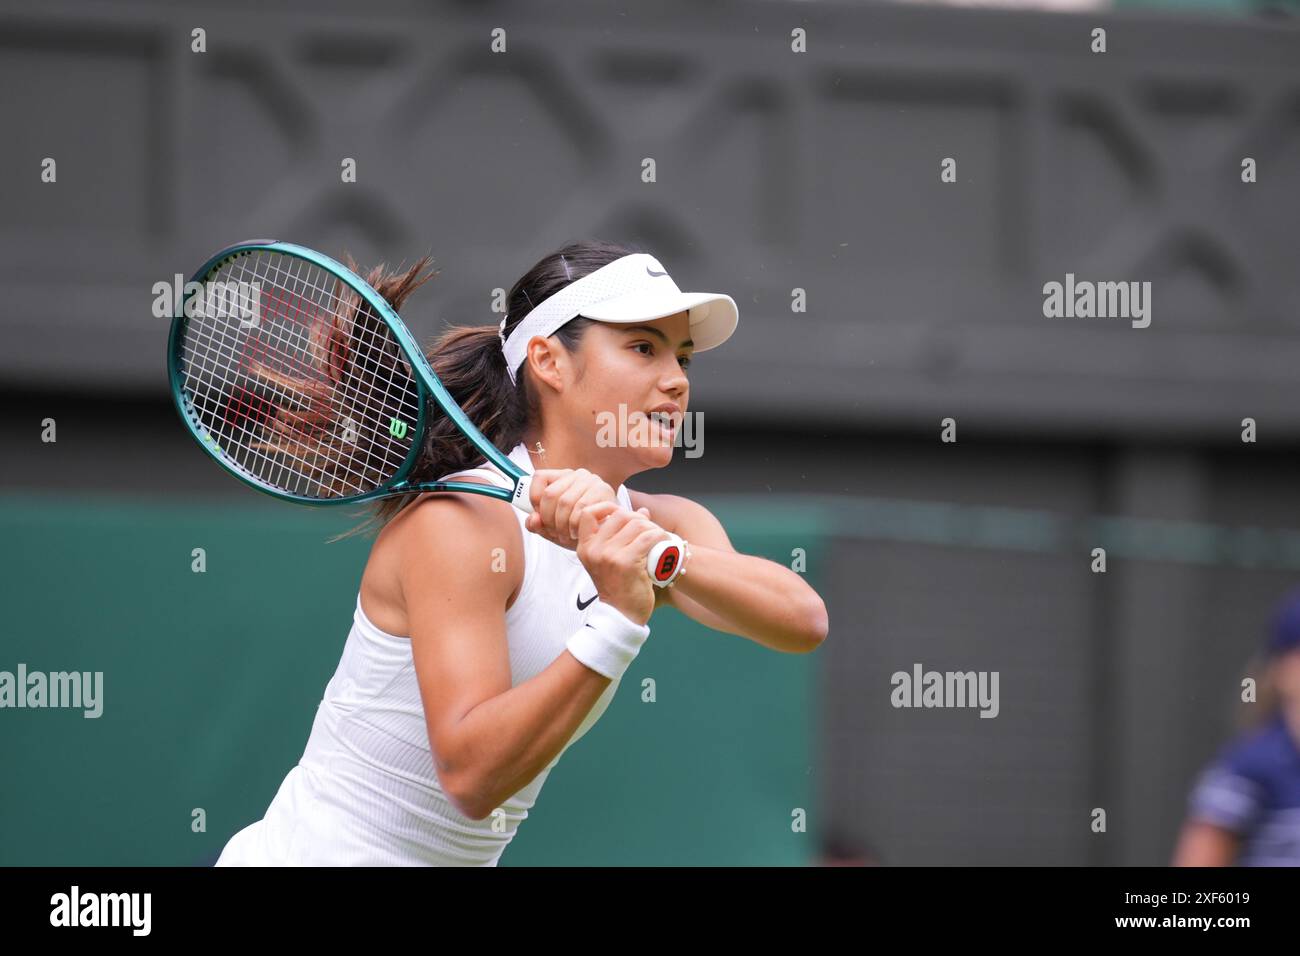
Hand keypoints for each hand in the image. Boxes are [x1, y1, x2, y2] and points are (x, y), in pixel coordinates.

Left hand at [525, 468, 618, 550]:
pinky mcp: (604, 491)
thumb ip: (538, 525)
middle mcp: (577, 475)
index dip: (535, 501)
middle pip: (550, 494)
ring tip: (566, 536)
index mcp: (562, 477)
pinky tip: (578, 532)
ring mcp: (592, 481)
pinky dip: (575, 526)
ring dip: (562, 525)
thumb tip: (532, 520)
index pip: (539, 477)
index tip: (540, 518)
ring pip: (565, 502)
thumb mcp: (554, 528)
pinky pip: (581, 509)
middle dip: (548, 520)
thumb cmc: (580, 529)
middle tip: (555, 533)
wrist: (608, 536)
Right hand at [574, 502, 671, 625]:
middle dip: (639, 519)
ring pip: (637, 523)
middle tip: (649, 531)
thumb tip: (643, 510)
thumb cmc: (619, 587)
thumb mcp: (611, 560)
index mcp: (585, 547)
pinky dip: (660, 537)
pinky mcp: (626, 562)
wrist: (621, 617)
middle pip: (620, 515)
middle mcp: (594, 549)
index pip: (589, 513)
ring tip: (658, 538)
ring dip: (652, 528)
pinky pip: (649, 536)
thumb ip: (622, 534)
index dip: (607, 507)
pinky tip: (664, 544)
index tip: (624, 514)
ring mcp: (609, 555)